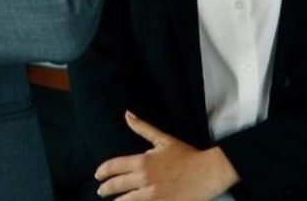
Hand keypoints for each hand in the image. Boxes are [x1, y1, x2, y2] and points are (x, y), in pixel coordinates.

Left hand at [93, 112, 237, 200]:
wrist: (209, 172)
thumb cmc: (187, 155)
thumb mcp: (163, 139)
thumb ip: (142, 128)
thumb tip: (127, 114)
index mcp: (142, 162)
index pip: (114, 167)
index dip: (102, 172)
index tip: (98, 175)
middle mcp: (144, 179)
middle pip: (116, 186)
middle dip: (105, 189)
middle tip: (101, 191)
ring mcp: (152, 195)